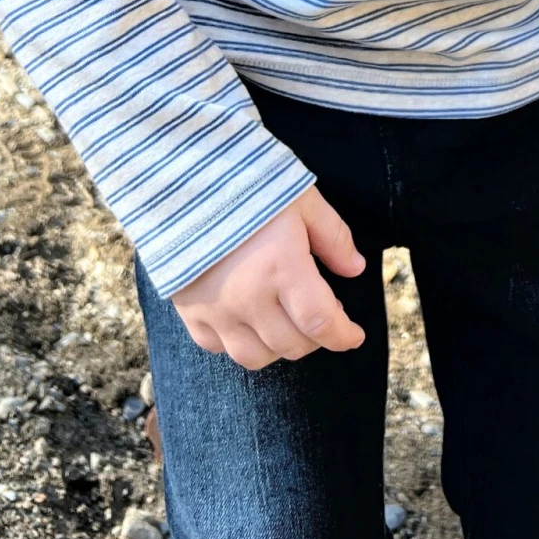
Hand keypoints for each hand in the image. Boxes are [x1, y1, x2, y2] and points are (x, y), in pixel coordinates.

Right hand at [171, 185, 366, 369]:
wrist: (183, 181)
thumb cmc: (249, 184)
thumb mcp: (302, 200)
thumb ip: (333, 237)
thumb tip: (355, 269)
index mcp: (282, 268)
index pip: (320, 323)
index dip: (343, 336)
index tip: (354, 336)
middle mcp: (249, 298)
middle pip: (292, 344)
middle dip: (316, 338)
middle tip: (322, 315)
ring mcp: (216, 310)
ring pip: (255, 357)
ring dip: (280, 347)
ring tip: (288, 322)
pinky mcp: (189, 311)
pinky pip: (218, 347)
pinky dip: (239, 342)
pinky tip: (249, 320)